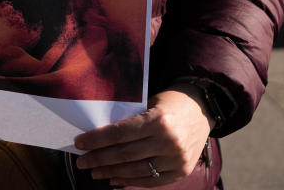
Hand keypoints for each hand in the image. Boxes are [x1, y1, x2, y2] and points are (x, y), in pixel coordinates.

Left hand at [73, 84, 212, 186]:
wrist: (203, 109)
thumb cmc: (171, 103)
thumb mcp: (149, 105)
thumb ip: (129, 122)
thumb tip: (99, 137)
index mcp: (158, 120)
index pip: (120, 134)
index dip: (96, 140)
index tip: (80, 143)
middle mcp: (168, 141)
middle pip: (124, 154)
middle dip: (99, 158)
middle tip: (81, 161)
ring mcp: (176, 159)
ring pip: (135, 170)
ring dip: (111, 172)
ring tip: (94, 171)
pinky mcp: (181, 172)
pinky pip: (150, 181)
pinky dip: (130, 181)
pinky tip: (114, 179)